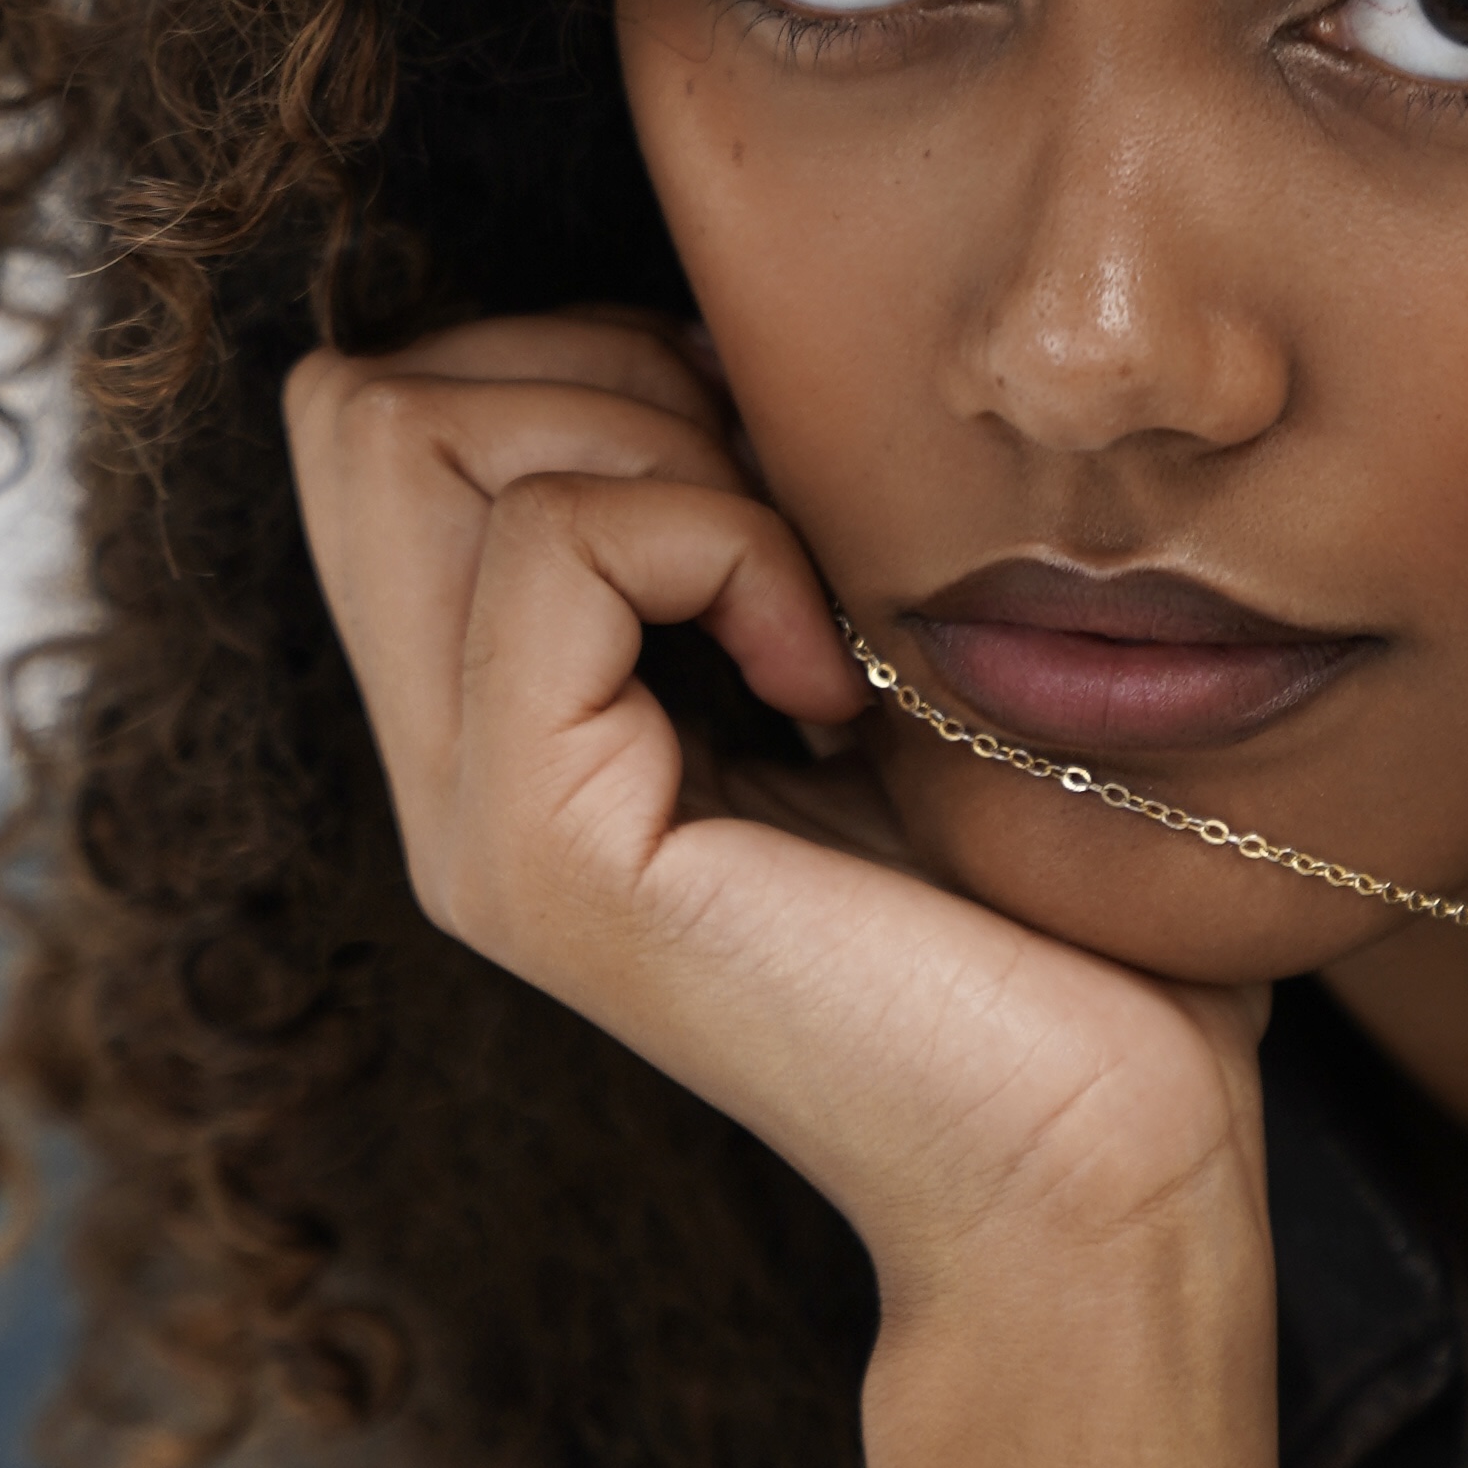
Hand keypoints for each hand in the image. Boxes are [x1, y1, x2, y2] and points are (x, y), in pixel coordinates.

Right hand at [282, 313, 1267, 1308]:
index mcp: (509, 716)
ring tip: (807, 607)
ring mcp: (470, 822)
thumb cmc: (1051, 906)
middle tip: (782, 525)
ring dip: (657, 448)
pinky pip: (552, 543)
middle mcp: (447, 767)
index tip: (779, 476)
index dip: (583, 357)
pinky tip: (831, 686)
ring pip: (410, 432)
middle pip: (358, 401)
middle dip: (592, 370)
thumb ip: (750, 505)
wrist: (1109, 1152)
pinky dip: (720, 544)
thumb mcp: (874, 640)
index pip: (384, 406)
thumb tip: (718, 315)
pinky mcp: (537, 859)